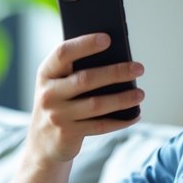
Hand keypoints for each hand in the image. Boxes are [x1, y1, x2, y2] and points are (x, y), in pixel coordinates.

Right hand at [26, 34, 145, 162]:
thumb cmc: (59, 104)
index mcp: (46, 73)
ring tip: (140, 94)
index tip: (108, 39)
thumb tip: (117, 60)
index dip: (85, 44)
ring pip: (96, 104)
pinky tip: (135, 115)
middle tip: (139, 68)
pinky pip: (100, 126)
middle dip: (115, 72)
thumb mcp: (58, 84)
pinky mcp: (68, 134)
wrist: (42, 144)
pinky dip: (121, 120)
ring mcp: (57, 116)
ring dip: (122, 99)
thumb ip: (77, 71)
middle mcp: (48, 94)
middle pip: (85, 79)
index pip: (63, 53)